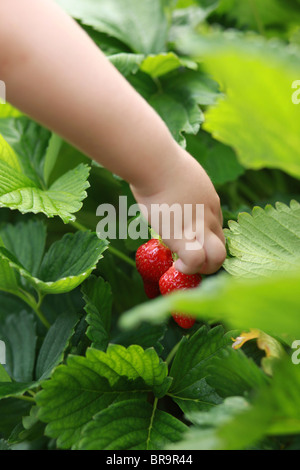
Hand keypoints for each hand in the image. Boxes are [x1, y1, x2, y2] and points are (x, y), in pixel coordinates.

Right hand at [131, 146, 225, 274]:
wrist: (155, 162)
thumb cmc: (159, 161)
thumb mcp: (179, 172)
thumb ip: (180, 185)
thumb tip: (163, 186)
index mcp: (210, 201)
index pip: (216, 228)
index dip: (203, 238)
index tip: (186, 239)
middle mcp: (210, 216)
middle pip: (223, 246)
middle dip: (209, 258)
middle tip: (190, 258)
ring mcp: (199, 226)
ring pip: (217, 257)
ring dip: (204, 268)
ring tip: (186, 265)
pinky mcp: (183, 235)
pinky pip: (195, 261)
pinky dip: (188, 268)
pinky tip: (176, 264)